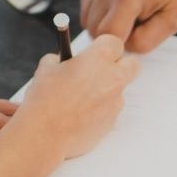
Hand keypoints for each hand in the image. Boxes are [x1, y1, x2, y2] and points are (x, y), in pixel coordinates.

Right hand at [13, 35, 140, 159]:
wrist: (44, 134)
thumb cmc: (44, 98)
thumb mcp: (46, 68)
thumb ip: (62, 60)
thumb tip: (65, 61)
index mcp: (98, 58)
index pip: (115, 42)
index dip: (104, 47)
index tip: (94, 53)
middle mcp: (113, 78)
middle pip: (133, 64)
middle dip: (121, 65)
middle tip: (101, 71)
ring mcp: (115, 101)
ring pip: (120, 90)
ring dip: (107, 90)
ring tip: (80, 99)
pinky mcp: (112, 121)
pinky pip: (111, 110)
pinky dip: (100, 110)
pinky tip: (79, 115)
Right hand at [80, 0, 176, 52]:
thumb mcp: (172, 20)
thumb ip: (145, 42)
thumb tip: (118, 50)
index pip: (108, 38)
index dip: (121, 44)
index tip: (136, 36)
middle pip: (94, 30)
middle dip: (113, 33)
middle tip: (135, 20)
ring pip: (86, 18)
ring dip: (104, 20)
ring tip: (127, 7)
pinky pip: (86, 2)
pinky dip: (100, 6)